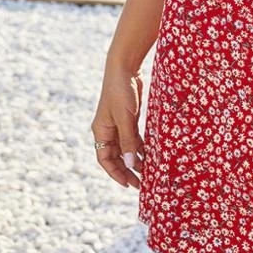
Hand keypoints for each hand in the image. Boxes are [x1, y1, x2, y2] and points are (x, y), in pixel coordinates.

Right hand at [90, 65, 144, 188]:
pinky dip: (140, 147)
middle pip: (116, 157)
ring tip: (149, 172)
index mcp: (101, 131)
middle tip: (141, 184)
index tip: (128, 184)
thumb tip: (132, 164)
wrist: (125, 67)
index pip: (105, 159)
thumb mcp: (126, 118)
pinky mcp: (129, 117)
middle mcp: (108, 130)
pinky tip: (150, 155)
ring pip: (126, 148)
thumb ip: (128, 141)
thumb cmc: (121, 91)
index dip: (116, 173)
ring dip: (136, 160)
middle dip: (127, 171)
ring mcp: (118, 124)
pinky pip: (133, 138)